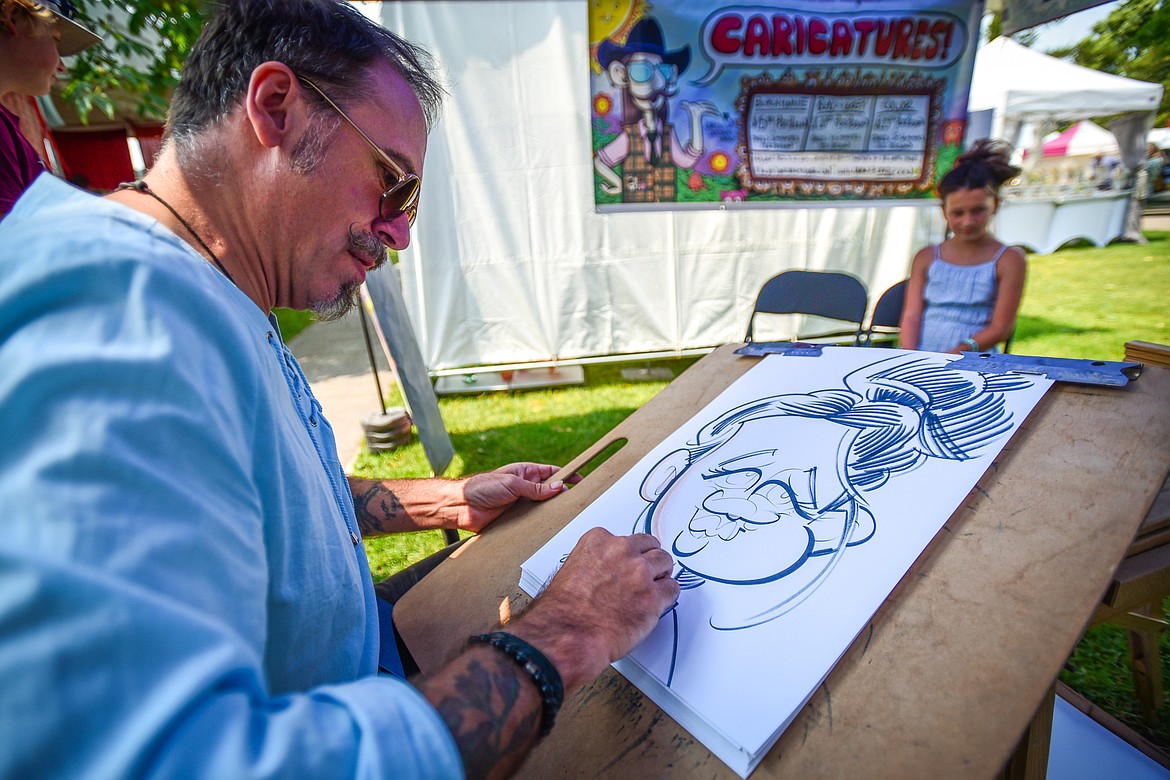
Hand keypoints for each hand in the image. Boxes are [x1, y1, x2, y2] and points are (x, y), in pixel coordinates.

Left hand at [459, 462, 571, 531]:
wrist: (461, 506)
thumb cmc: (482, 487)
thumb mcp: (512, 483)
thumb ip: (535, 488)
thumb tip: (558, 487)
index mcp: (526, 472)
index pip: (552, 472)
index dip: (568, 475)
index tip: (582, 480)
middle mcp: (525, 487)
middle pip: (551, 491)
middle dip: (563, 496)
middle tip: (578, 502)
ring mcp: (521, 503)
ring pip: (543, 508)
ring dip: (552, 512)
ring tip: (567, 516)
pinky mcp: (516, 518)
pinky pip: (532, 521)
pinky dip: (541, 524)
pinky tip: (550, 528)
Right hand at [508, 528, 678, 692]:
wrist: (568, 636)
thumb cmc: (563, 612)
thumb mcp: (571, 571)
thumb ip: (595, 564)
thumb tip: (606, 572)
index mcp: (598, 541)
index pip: (625, 539)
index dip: (629, 555)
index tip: (628, 564)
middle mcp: (621, 550)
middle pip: (650, 546)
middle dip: (649, 560)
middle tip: (647, 575)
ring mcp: (640, 573)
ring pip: (665, 562)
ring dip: (661, 575)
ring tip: (653, 588)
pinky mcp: (654, 597)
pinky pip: (672, 589)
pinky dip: (667, 596)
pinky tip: (658, 603)